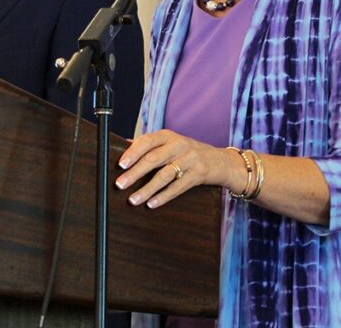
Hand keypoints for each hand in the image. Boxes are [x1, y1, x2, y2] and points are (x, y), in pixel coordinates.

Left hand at [115, 128, 241, 207]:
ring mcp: (190, 159)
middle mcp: (179, 145)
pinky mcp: (198, 174)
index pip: (147, 141)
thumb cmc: (189, 152)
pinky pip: (178, 187)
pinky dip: (163, 196)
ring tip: (133, 199)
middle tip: (120, 184)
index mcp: (168, 136)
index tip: (120, 164)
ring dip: (147, 189)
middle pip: (153, 159)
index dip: (132, 153)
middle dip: (135, 173)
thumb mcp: (171, 143)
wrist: (221, 161)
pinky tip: (151, 204)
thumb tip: (124, 145)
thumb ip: (150, 145)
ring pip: (164, 175)